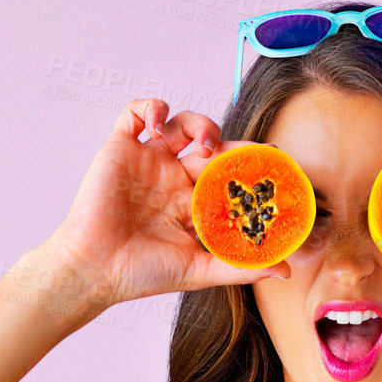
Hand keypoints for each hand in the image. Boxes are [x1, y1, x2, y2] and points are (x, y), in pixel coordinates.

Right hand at [45, 98, 291, 309]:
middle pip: (212, 147)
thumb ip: (243, 266)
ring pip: (181, 124)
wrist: (95, 270)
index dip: (251, 169)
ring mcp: (148, 161)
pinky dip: (152, 108)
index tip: (275, 168)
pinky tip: (160, 127)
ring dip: (199, 124)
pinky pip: (136, 113)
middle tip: (250, 153)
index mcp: (192, 204)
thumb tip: (285, 270)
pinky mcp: (120, 148)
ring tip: (205, 144)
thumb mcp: (200, 270)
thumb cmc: (142, 274)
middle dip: (233, 146)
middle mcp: (172, 179)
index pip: (229, 177)